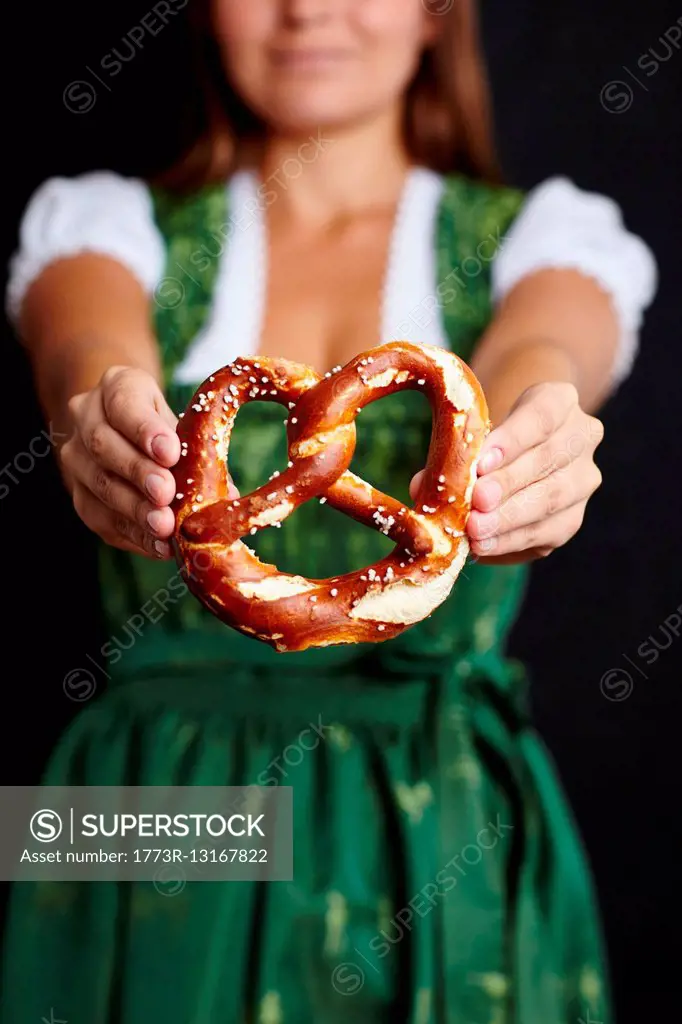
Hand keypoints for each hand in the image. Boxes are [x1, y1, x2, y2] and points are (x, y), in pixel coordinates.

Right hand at [61, 367, 181, 558]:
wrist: (127, 433)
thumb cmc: (165, 428)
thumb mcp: (182, 423)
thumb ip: (200, 452)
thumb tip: (226, 493)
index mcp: (116, 385)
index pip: (124, 403)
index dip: (145, 429)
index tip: (170, 452)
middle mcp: (86, 416)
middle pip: (104, 445)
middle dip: (138, 472)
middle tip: (166, 494)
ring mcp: (77, 457)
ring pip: (99, 484)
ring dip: (134, 509)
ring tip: (163, 526)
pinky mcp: (80, 495)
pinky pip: (102, 518)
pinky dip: (132, 533)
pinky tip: (157, 544)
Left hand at [465, 381, 603, 562]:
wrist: (518, 452)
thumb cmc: (490, 436)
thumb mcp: (475, 431)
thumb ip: (454, 454)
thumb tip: (421, 487)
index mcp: (560, 401)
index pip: (541, 417)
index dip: (512, 441)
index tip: (481, 463)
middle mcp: (582, 436)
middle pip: (549, 460)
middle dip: (509, 484)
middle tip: (476, 502)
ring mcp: (583, 478)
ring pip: (552, 499)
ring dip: (510, 518)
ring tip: (476, 530)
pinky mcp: (572, 517)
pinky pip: (546, 531)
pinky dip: (511, 540)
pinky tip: (484, 546)